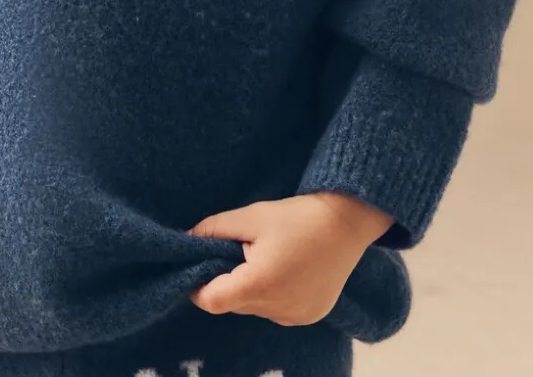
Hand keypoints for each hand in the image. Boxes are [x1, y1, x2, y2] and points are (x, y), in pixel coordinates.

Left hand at [185, 192, 394, 326]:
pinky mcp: (310, 316)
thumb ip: (214, 229)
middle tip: (239, 250)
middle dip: (228, 281)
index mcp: (258, 284)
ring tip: (268, 256)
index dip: (197, 285)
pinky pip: (277, 310)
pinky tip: (287, 269)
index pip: (211, 300)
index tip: (199, 266)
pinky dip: (273, 295)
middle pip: (234, 303)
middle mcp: (276, 308)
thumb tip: (185, 239)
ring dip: (252, 288)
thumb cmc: (297, 215)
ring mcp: (295, 316)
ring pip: (255, 308)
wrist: (347, 222)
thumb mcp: (251, 216)